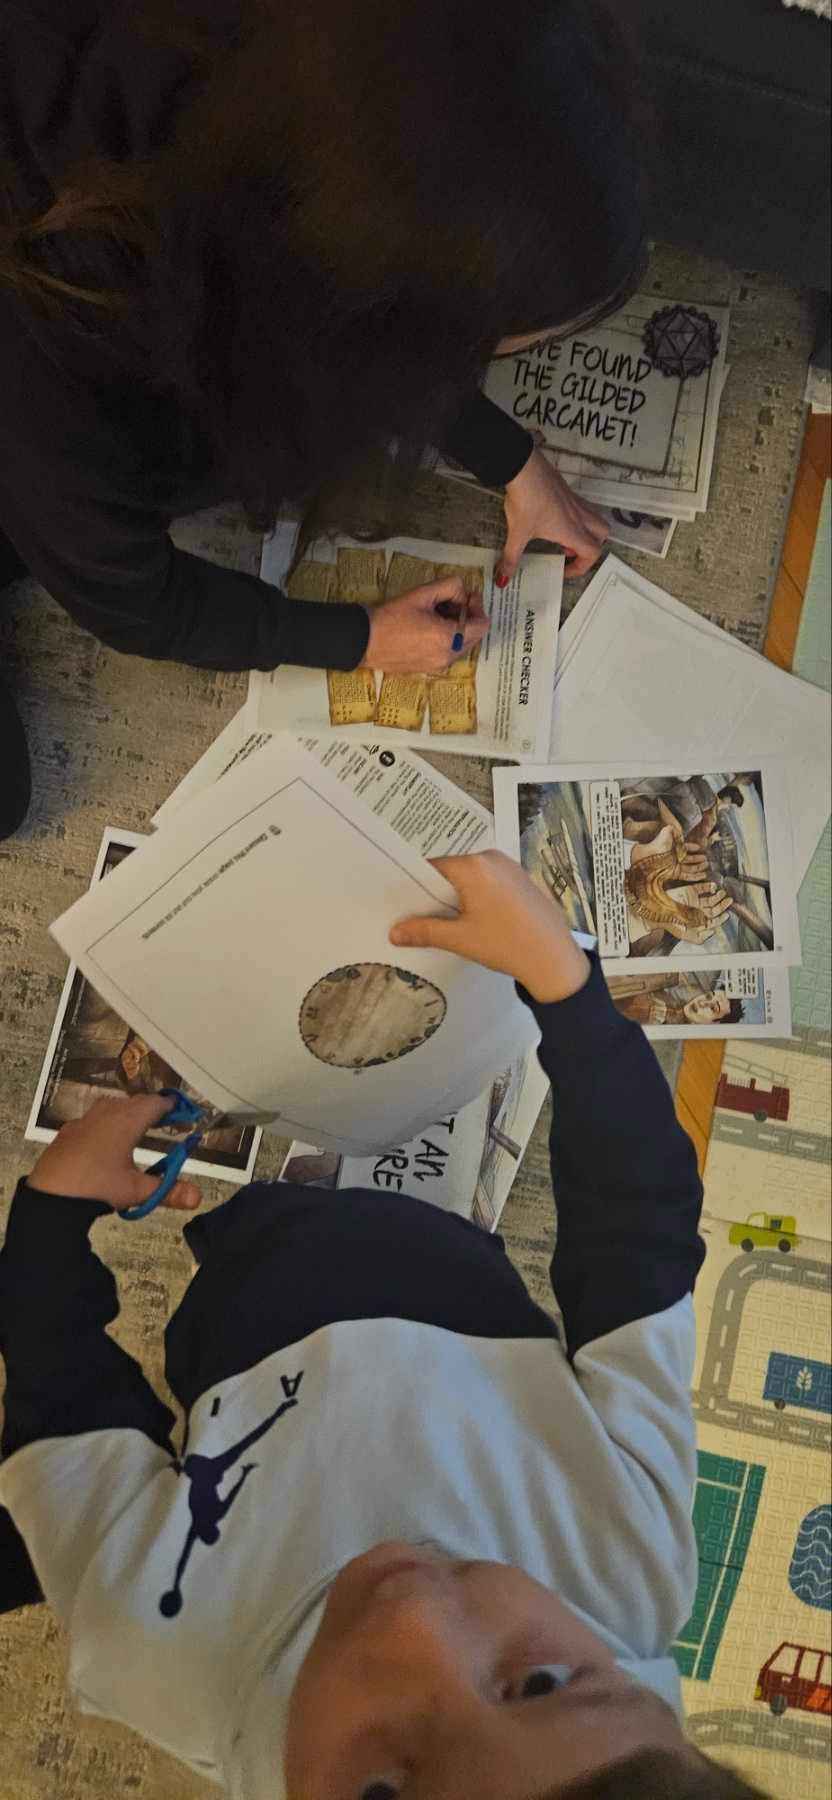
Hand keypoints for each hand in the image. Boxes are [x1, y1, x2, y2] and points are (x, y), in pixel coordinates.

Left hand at [26, 1095, 201, 1211]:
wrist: (51, 1196)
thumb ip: (168, 1191)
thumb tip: (198, 1197)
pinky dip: (107, 1124)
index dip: (173, 1106)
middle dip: (153, 1109)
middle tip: (166, 1120)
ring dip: (129, 1113)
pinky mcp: (69, 1131)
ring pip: (113, 1107)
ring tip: (140, 1129)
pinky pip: (94, 1119)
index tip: (184, 1113)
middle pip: (136, 1102)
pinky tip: (107, 1142)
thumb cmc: (98, 1187)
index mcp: (128, 1120)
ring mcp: (85, 1120)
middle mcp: (107, 1113)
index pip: (156, 1103)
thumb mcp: (137, 1191)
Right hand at [364, 577, 488, 674]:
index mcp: (448, 639)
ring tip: (437, 614)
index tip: (468, 596)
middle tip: (452, 602)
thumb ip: (450, 587)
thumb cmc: (391, 617)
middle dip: (467, 617)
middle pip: (474, 636)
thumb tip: (462, 594)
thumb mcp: (422, 593)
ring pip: (461, 645)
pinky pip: (447, 653)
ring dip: (457, 628)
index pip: (482, 625)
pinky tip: (428, 628)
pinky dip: (446, 639)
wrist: (364, 641)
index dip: (478, 607)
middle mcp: (448, 657)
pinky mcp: (428, 670)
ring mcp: (438, 666)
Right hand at [390, 850, 589, 1003]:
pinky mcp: (520, 878)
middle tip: (421, 918)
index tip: (404, 906)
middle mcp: (491, 858)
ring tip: (448, 923)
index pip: (432, 868)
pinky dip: (476, 896)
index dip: (415, 887)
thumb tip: (395, 932)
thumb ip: (424, 931)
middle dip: (436, 894)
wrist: (554, 958)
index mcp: (474, 866)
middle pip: (451, 871)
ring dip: (457, 897)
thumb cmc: (507, 944)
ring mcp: (509, 866)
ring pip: (470, 877)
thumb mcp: (460, 939)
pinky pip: (488, 881)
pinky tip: (474, 920)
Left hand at [500, 449, 608, 582]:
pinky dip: (578, 519)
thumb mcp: (517, 533)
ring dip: (586, 533)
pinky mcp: (569, 492)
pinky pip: (584, 509)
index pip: (592, 553)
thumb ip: (511, 558)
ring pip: (596, 520)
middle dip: (590, 548)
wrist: (524, 468)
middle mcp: (579, 517)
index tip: (563, 570)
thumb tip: (503, 579)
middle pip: (601, 536)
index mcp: (572, 530)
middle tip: (568, 553)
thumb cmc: (526, 500)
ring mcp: (576, 503)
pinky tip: (555, 520)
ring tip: (564, 537)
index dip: (581, 567)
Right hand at [665, 883, 733, 944]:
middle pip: (714, 909)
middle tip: (729, 901)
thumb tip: (712, 932)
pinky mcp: (689, 890)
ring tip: (722, 893)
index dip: (721, 918)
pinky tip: (713, 887)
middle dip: (723, 906)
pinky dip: (708, 887)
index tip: (727, 915)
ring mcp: (694, 901)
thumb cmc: (668, 923)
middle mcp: (697, 911)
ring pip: (710, 899)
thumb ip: (698, 938)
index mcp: (697, 922)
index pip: (713, 921)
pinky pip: (702, 888)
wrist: (656, 910)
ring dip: (718, 896)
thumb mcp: (684, 935)